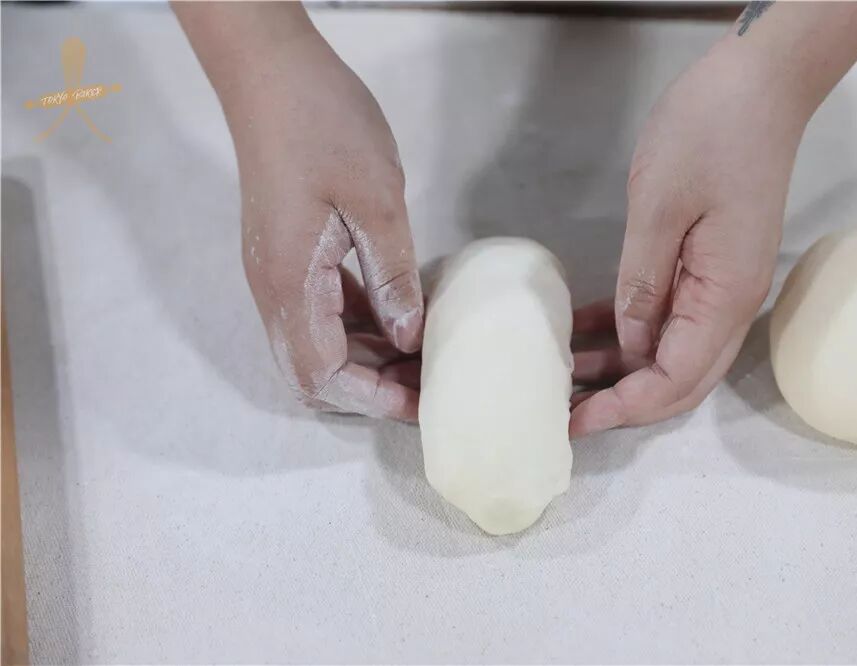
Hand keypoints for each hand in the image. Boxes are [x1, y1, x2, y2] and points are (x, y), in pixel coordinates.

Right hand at [225, 26, 422, 418]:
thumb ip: (392, 277)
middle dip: (372, 387)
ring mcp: (277, 273)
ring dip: (368, 357)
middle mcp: (274, 291)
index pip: (323, 375)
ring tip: (424, 356)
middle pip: (316, 370)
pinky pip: (322, 310)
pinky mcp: (288, 254)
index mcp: (289, 285)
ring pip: (319, 343)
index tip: (423, 403)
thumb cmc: (324, 126)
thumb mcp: (376, 202)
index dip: (373, 398)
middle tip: (430, 383)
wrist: (270, 71)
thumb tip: (408, 338)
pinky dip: (360, 324)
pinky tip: (400, 316)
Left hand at [570, 48, 810, 436]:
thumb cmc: (711, 132)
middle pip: (679, 378)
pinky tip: (581, 331)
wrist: (761, 81)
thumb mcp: (661, 206)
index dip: (627, 407)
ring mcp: (721, 283)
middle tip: (566, 414)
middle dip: (624, 401)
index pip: (677, 378)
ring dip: (619, 368)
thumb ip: (642, 283)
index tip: (575, 423)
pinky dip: (625, 328)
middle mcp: (731, 302)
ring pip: (670, 350)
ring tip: (561, 376)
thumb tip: (629, 345)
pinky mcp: (707, 263)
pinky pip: (666, 314)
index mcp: (727, 295)